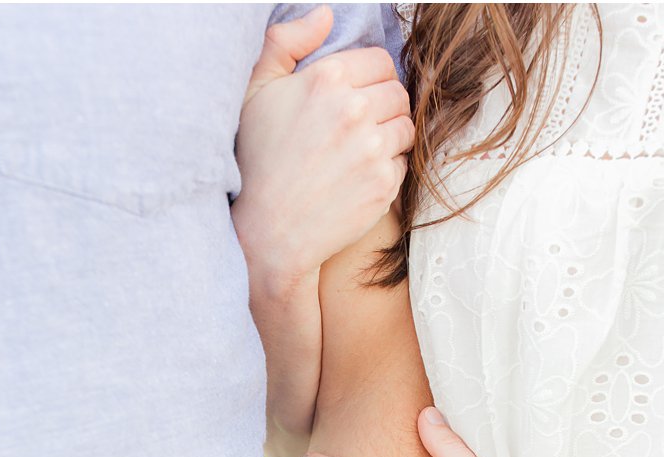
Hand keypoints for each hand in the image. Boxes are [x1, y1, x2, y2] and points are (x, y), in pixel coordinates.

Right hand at [232, 6, 414, 284]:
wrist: (269, 228)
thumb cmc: (258, 157)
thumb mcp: (256, 89)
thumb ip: (287, 43)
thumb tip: (325, 15)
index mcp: (328, 78)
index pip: (381, 61)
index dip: (372, 76)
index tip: (358, 93)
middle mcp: (356, 109)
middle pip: (399, 93)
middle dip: (384, 104)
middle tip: (360, 124)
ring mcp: (374, 148)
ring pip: (407, 126)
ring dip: (391, 134)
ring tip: (361, 147)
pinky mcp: (386, 182)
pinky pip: (404, 162)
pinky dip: (389, 166)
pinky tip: (360, 173)